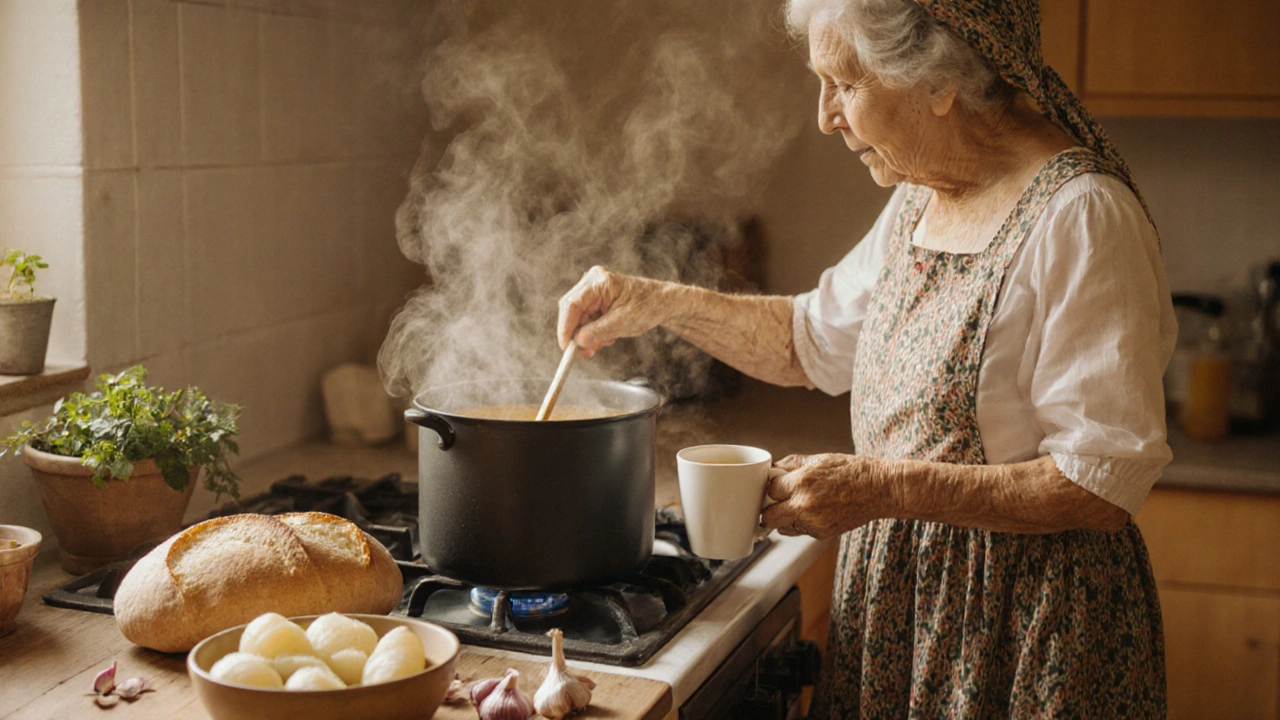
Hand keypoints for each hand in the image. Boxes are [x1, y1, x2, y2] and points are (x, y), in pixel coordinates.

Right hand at [556, 266, 670, 356]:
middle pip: (571, 311)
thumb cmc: (648, 306)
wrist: (663, 302)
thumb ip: (599, 331)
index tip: (566, 347)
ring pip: (578, 317)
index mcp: (599, 281)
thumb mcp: (624, 322)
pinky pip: (586, 318)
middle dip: (577, 334)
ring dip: (587, 335)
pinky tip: (607, 337)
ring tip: (603, 344)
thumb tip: (578, 341)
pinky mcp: (596, 300)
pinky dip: (593, 331)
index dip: (565, 327)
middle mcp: (592, 282)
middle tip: (585, 352)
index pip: (572, 304)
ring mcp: (593, 290)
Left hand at [761, 453, 884, 539]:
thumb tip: (772, 470)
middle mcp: (804, 505)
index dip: (773, 487)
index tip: (778, 485)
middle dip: (769, 509)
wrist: (879, 489)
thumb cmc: (851, 470)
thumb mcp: (819, 458)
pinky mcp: (821, 534)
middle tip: (777, 502)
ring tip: (801, 505)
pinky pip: (800, 531)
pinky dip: (802, 524)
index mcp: (802, 482)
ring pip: (782, 527)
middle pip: (768, 517)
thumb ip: (791, 464)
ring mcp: (813, 523)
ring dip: (785, 518)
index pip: (770, 490)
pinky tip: (817, 511)